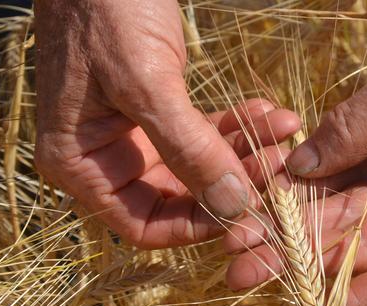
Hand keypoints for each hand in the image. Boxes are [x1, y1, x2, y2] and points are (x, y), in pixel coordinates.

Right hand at [33, 0, 299, 247]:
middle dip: (235, 182)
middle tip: (281, 164)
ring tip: (286, 130)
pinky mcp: (160, 112)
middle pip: (181, 196)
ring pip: (201, 164)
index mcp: (80, 163)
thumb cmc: (106, 12)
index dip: (199, 225)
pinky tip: (271, 113)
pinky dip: (238, 125)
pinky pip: (205, 132)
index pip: (144, 224)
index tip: (250, 211)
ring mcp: (135, 135)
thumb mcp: (145, 82)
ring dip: (246, 149)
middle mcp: (106, 158)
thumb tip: (233, 206)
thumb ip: (187, 149)